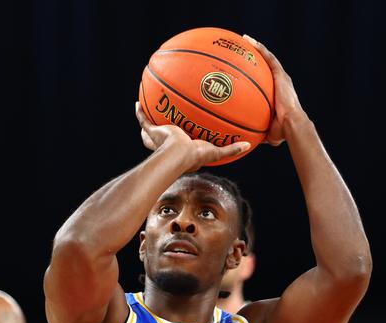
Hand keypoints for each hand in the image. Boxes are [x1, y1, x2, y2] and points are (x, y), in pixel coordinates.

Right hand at [135, 102, 249, 169]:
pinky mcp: (151, 131)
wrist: (179, 154)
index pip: (180, 143)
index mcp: (182, 148)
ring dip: (149, 120)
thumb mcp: (216, 153)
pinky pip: (143, 120)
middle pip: (162, 136)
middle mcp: (168, 143)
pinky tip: (137, 103)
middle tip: (162, 121)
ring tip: (147, 108)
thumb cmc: (196, 156)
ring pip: (150, 128)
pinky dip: (139, 112)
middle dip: (160, 130)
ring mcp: (158, 137)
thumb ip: (231, 149)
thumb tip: (248, 146)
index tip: (183, 134)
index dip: (181, 139)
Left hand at [244, 35, 304, 145]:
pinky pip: (269, 59)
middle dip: (257, 59)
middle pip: (268, 67)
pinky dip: (259, 49)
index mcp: (279, 95)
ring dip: (257, 49)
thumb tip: (246, 139)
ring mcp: (281, 78)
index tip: (249, 70)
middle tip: (245, 52)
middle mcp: (281, 83)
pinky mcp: (280, 75)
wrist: (291, 125)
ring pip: (268, 59)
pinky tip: (249, 41)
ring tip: (245, 40)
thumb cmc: (281, 131)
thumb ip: (257, 131)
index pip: (268, 82)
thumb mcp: (266, 131)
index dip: (259, 75)